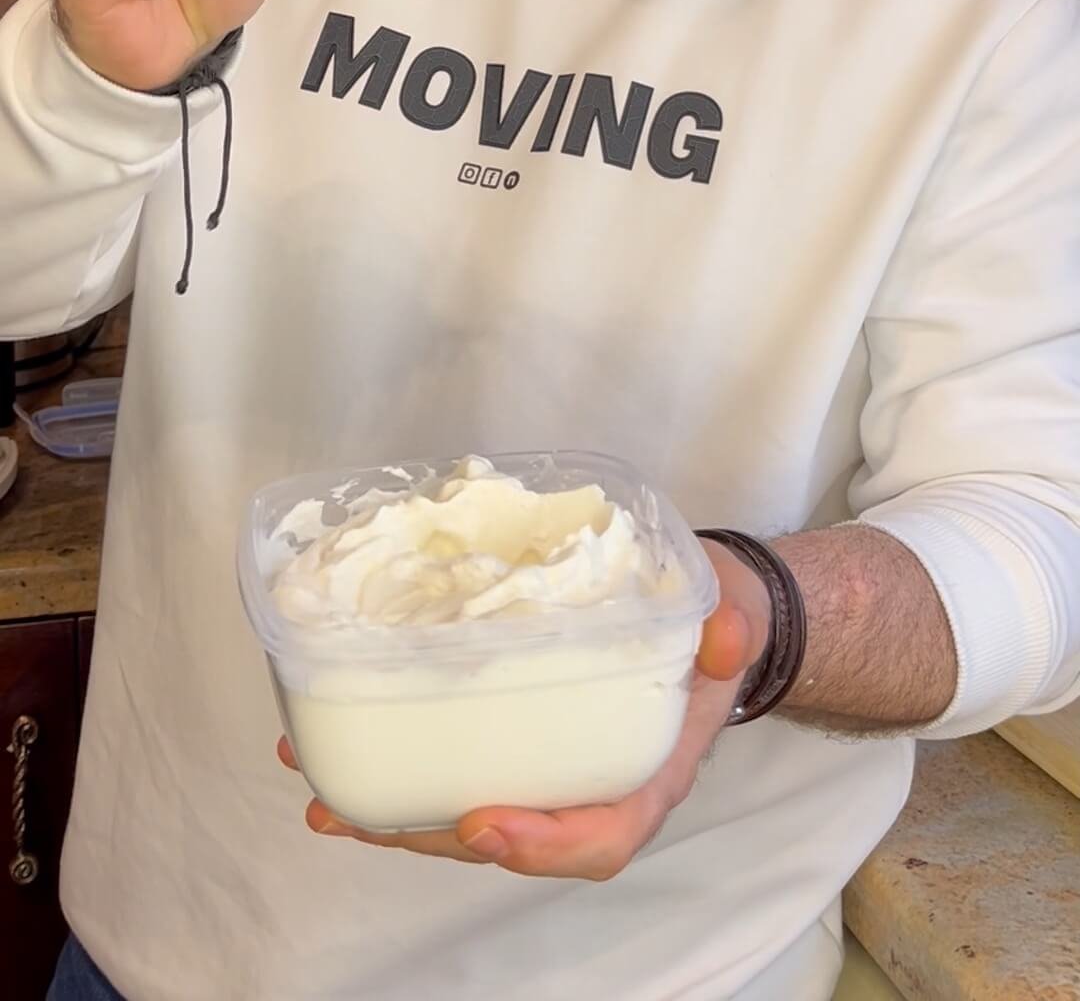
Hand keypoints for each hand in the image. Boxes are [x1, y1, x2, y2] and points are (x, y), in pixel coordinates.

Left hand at [282, 542, 769, 881]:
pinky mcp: (513, 735)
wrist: (701, 613)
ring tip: (321, 798)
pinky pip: (453, 769)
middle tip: (358, 816)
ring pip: (468, 817)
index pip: (601, 837)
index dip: (541, 844)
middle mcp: (588, 786)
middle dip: (431, 836)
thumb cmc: (711, 622)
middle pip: (509, 840)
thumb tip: (723, 635)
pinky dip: (395, 768)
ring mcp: (546, 768)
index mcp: (647, 773)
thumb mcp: (731, 616)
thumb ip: (730, 626)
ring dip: (392, 815)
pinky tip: (335, 753)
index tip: (484, 821)